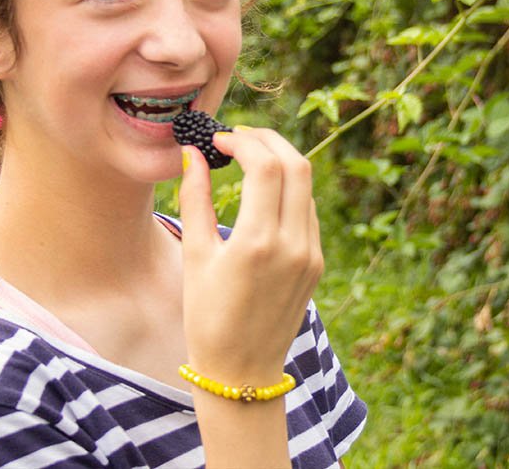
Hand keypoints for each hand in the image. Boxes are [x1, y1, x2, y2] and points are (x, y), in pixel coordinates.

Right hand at [177, 127, 322, 385]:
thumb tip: (191, 154)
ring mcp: (311, 253)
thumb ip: (194, 198)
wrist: (241, 371)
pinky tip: (264, 190)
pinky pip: (308, 210)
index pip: (266, 166)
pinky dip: (290, 188)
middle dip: (268, 140)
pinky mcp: (317, 262)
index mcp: (259, 243)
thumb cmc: (207, 316)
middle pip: (297, 165)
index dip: (243, 141)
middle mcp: (293, 244)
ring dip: (281, 161)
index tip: (219, 139)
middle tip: (240, 136)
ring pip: (307, 185)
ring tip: (249, 157)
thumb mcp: (195, 255)